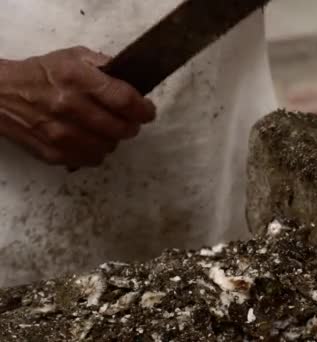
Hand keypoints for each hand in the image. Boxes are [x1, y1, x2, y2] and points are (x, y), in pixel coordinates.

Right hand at [0, 46, 155, 167]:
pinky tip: (91, 140)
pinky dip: (96, 151)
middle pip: (121, 128)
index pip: (125, 100)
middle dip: (132, 125)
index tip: (148, 111)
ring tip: (107, 129)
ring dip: (114, 140)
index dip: (144, 109)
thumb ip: (105, 66)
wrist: (0, 95)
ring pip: (109, 147)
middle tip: (130, 121)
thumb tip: (133, 80)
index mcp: (77, 79)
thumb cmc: (40, 74)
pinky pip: (91, 160)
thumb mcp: (73, 57)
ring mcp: (60, 133)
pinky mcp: (53, 153)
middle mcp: (69, 107)